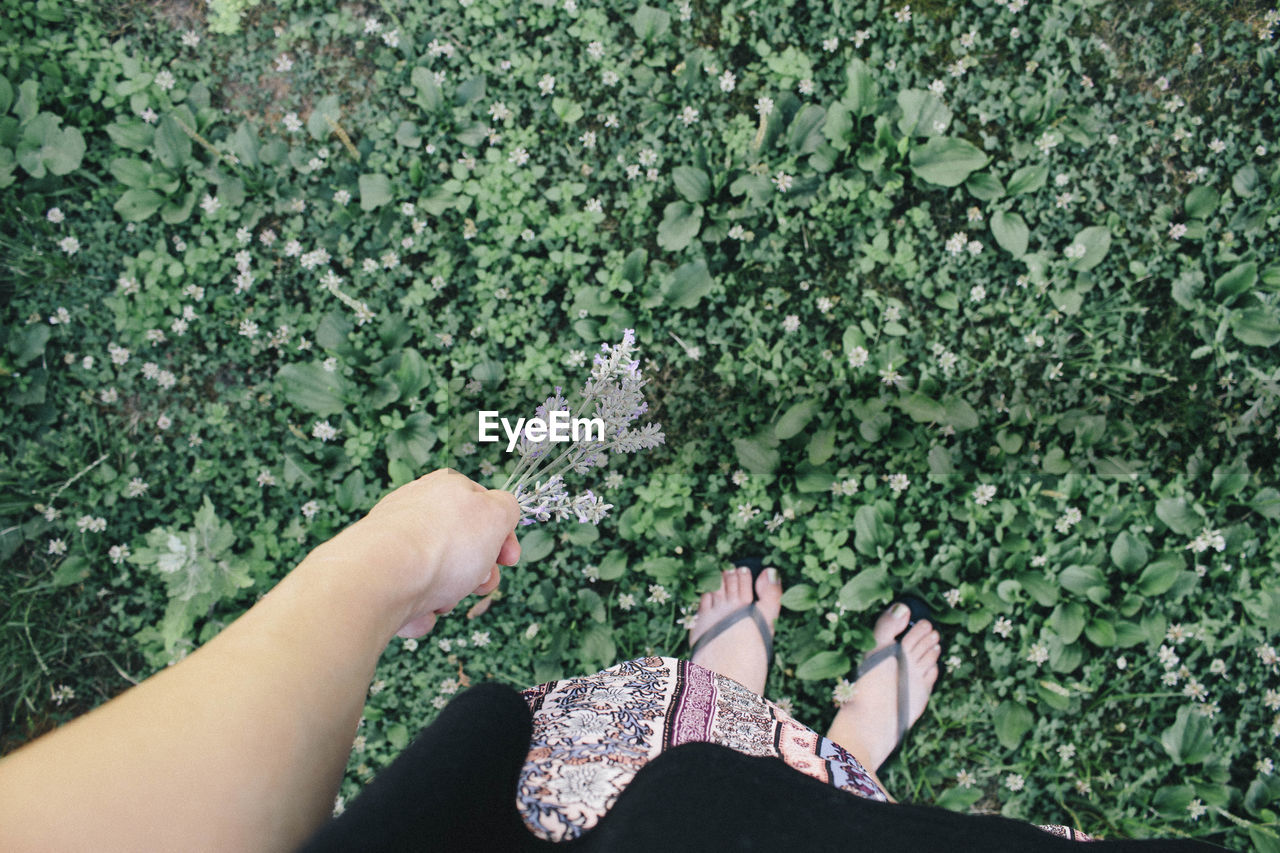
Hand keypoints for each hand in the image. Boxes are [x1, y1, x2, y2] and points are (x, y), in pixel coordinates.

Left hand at [308, 469, 520, 637]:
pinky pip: (410, 596)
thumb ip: (507, 508)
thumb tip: (503, 512)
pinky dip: (418, 609)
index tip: (509, 559)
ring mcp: (394, 540)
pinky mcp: (376, 573)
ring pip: (437, 575)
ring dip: (448, 594)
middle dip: (477, 572)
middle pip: (461, 545)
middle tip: (481, 585)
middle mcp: (416, 508)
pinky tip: (416, 612)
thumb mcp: (496, 515)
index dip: (502, 535)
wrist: (378, 579)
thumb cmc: (442, 546)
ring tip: (442, 600)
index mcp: (446, 486)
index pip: (483, 506)